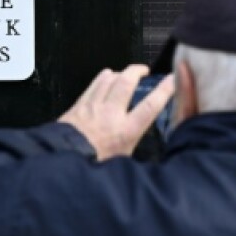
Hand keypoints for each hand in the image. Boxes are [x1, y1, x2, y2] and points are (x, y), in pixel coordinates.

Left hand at [57, 65, 174, 160]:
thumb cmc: (94, 164)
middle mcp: (112, 114)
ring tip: (126, 73)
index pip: (151, 105)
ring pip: (109, 79)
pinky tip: (106, 76)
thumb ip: (132, 144)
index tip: (172, 80)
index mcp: (126, 131)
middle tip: (144, 70)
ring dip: (120, 72)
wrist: (64, 159)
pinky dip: (103, 77)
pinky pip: (94, 84)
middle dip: (137, 71)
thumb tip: (139, 138)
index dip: (164, 90)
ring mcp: (94, 107)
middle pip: (127, 82)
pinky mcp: (80, 105)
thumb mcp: (122, 160)